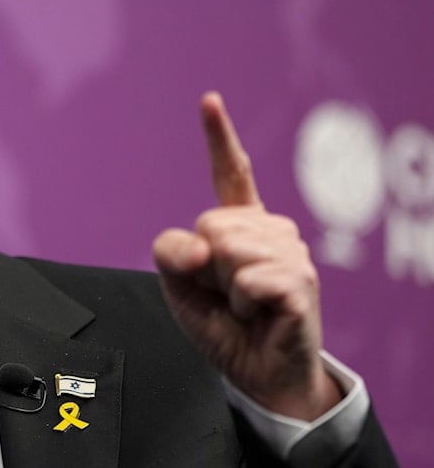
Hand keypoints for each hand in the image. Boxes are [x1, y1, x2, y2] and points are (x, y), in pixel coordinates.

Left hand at [152, 92, 340, 419]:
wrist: (257, 372)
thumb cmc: (223, 325)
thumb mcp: (178, 287)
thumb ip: (170, 254)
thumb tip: (201, 246)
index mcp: (239, 225)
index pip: (230, 174)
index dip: (219, 136)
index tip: (209, 100)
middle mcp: (269, 229)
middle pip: (210, 223)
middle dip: (204, 265)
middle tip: (225, 293)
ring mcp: (290, 251)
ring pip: (227, 248)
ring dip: (224, 286)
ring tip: (244, 304)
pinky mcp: (301, 279)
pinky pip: (249, 278)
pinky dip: (242, 303)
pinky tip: (259, 314)